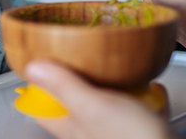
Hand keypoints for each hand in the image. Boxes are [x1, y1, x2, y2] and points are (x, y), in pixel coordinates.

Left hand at [25, 61, 174, 138]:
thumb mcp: (92, 106)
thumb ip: (63, 86)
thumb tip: (32, 68)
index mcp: (71, 125)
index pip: (41, 105)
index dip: (39, 82)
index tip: (43, 58)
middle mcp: (89, 130)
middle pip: (74, 100)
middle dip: (80, 77)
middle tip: (84, 55)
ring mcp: (114, 131)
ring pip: (106, 103)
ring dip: (115, 84)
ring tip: (121, 67)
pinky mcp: (139, 132)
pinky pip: (138, 109)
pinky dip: (145, 96)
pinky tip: (153, 88)